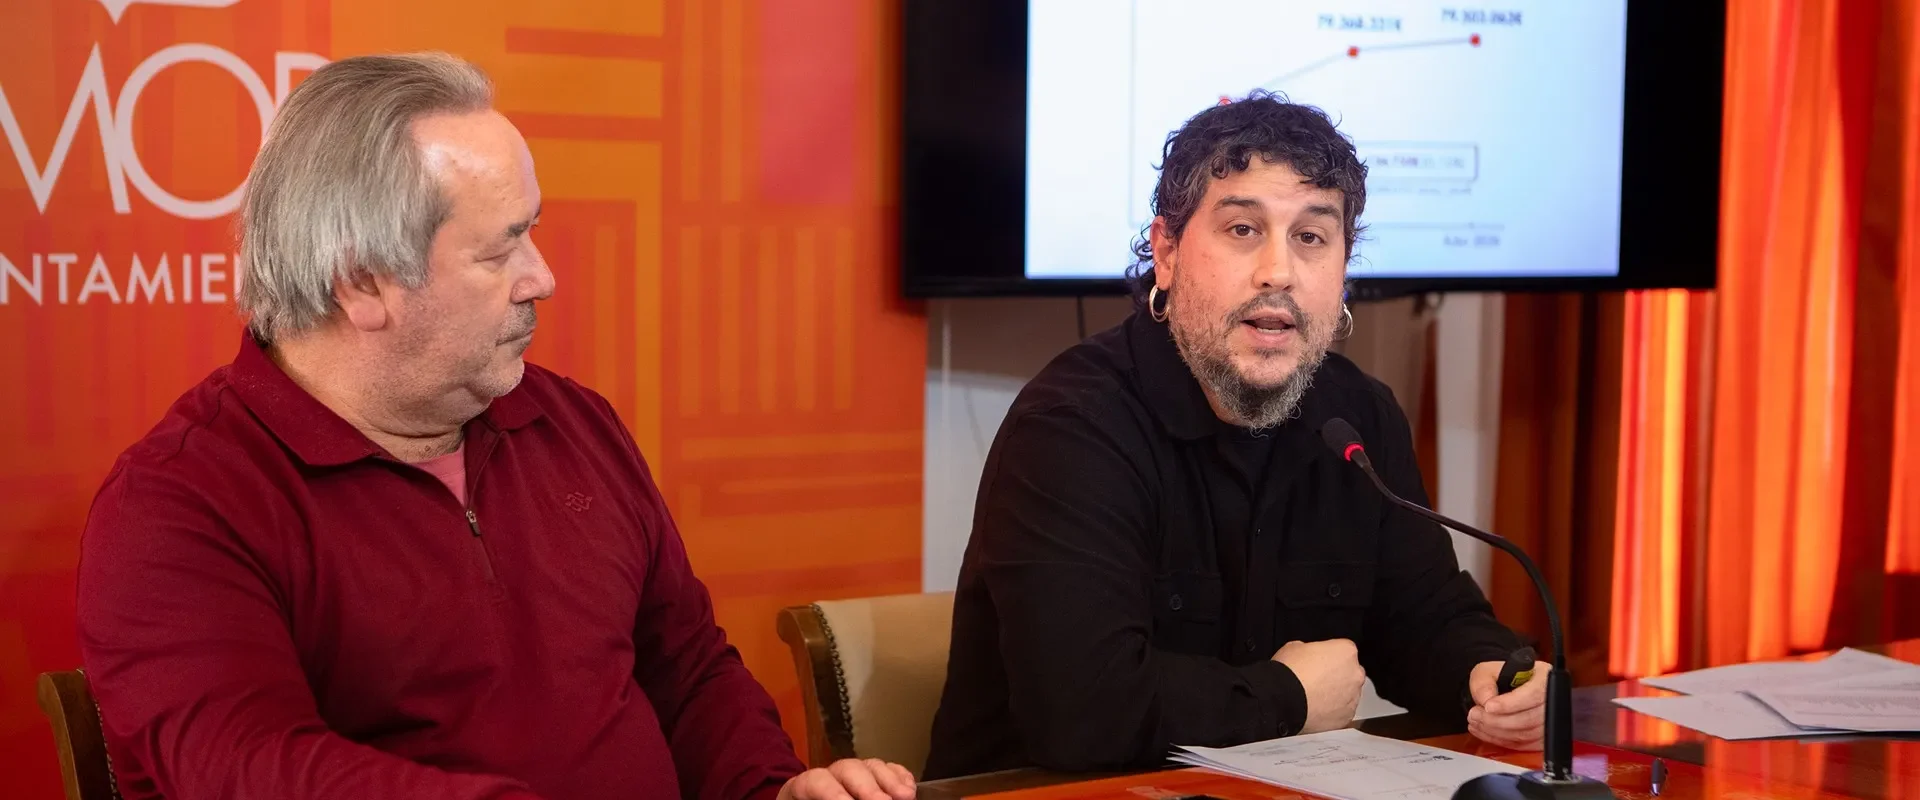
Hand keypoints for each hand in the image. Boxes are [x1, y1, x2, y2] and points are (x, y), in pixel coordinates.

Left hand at [777, 758, 915, 799]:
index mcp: (803, 788)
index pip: (815, 781)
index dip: (832, 792)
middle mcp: (830, 776)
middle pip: (848, 769)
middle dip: (868, 787)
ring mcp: (854, 774)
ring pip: (871, 766)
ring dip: (890, 782)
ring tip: (905, 796)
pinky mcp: (874, 778)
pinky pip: (889, 769)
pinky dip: (901, 777)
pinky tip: (910, 789)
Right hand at [1273, 638, 1364, 733]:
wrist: (1282, 700)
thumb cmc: (1288, 673)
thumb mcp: (1295, 647)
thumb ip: (1311, 650)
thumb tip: (1309, 657)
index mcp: (1346, 651)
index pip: (1344, 650)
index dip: (1329, 655)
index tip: (1319, 661)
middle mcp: (1355, 674)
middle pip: (1350, 672)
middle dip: (1337, 675)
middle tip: (1316, 679)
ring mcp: (1353, 697)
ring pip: (1348, 694)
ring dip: (1336, 694)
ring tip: (1314, 697)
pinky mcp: (1346, 717)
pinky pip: (1342, 712)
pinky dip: (1333, 712)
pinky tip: (1316, 709)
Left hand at [1467, 660, 1549, 749]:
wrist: (1510, 689)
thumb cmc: (1505, 678)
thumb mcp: (1489, 671)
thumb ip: (1484, 682)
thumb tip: (1486, 699)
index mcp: (1544, 679)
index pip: (1533, 694)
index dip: (1510, 704)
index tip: (1489, 706)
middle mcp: (1552, 700)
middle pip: (1529, 718)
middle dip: (1497, 721)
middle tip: (1475, 715)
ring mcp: (1551, 722)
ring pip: (1526, 735)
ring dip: (1497, 732)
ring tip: (1477, 723)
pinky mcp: (1544, 738)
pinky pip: (1524, 745)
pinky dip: (1502, 741)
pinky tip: (1486, 732)